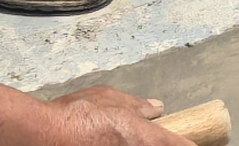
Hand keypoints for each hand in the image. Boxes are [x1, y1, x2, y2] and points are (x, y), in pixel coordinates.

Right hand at [39, 88, 192, 144]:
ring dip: (137, 143)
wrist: (41, 135)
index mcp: (143, 137)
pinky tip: (106, 139)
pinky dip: (118, 145)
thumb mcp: (109, 98)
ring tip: (121, 135)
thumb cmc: (73, 115)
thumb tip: (157, 110)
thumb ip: (136, 105)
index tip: (197, 142)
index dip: (190, 144)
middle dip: (162, 144)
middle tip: (152, 136)